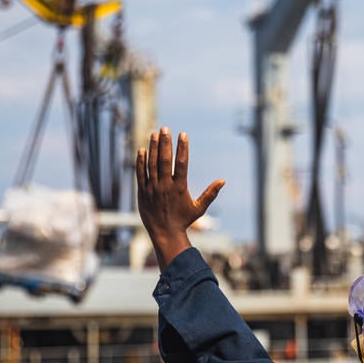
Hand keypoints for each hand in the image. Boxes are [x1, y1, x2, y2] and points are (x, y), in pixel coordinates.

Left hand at [136, 128, 224, 268]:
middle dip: (165, 143)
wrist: (165, 233)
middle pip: (165, 160)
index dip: (182, 148)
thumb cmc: (184, 220)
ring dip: (153, 148)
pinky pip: (140, 173)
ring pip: (151, 164)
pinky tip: (142, 149)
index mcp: (180, 188)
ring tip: (154, 134)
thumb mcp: (200, 208)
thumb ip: (211, 193)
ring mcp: (152, 188)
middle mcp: (165, 186)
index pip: (182, 163)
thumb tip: (223, 181)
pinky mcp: (142, 192)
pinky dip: (140, 161)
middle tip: (165, 128)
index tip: (183, 134)